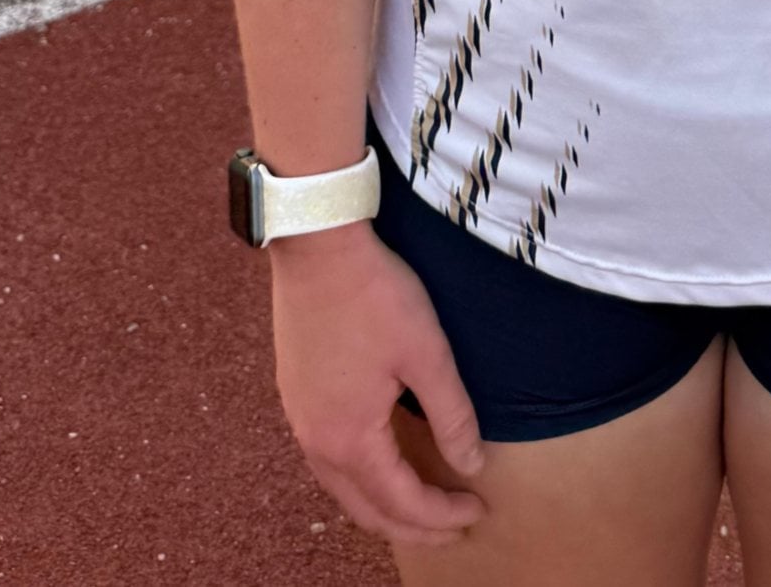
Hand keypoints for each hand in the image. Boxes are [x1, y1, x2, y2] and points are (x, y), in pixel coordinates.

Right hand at [270, 224, 486, 548]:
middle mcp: (316, 441)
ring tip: (422, 504)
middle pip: (367, 509)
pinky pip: (327, 460)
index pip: (401, 502)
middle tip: (454, 525)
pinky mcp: (294, 394)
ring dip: (383, 505)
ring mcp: (299, 418)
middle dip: (413, 526)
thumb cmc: (374, 293)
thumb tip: (471, 465)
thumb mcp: (427, 352)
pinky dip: (359, 478)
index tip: (477, 511)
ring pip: (342, 488)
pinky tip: (380, 462)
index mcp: (350, 439)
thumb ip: (451, 414)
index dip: (441, 515)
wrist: (317, 244)